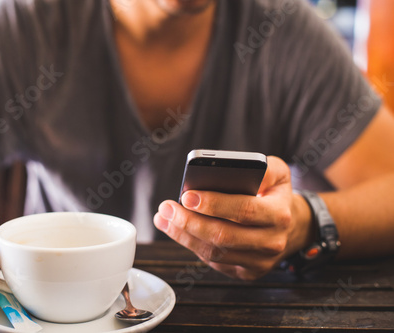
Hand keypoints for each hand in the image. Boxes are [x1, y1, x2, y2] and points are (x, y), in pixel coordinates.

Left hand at [154, 156, 311, 279]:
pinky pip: (214, 262)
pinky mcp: (246, 273)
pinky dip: (191, 245)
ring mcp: (259, 262)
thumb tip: (232, 169)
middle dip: (189, 222)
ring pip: (214, 252)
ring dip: (183, 235)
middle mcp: (272, 241)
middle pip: (223, 236)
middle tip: (167, 208)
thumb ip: (262, 168)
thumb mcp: (278, 173)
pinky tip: (176, 230)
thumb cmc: (275, 195)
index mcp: (279, 214)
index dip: (214, 204)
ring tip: (163, 218)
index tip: (187, 195)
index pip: (244, 210)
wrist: (291, 226)